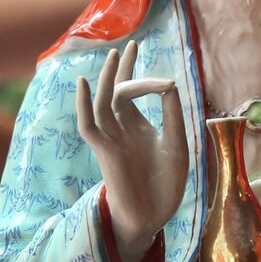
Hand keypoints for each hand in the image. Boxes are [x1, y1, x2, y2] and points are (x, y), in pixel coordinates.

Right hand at [78, 41, 187, 261]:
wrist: (153, 216)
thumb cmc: (165, 185)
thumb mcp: (176, 144)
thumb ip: (172, 116)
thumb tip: (169, 84)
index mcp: (138, 127)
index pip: (134, 94)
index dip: (143, 77)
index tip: (165, 79)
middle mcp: (122, 130)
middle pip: (116, 92)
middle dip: (122, 69)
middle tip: (129, 46)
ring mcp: (112, 139)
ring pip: (103, 103)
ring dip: (107, 80)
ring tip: (113, 56)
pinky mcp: (105, 151)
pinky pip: (89, 125)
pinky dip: (84, 104)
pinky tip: (85, 84)